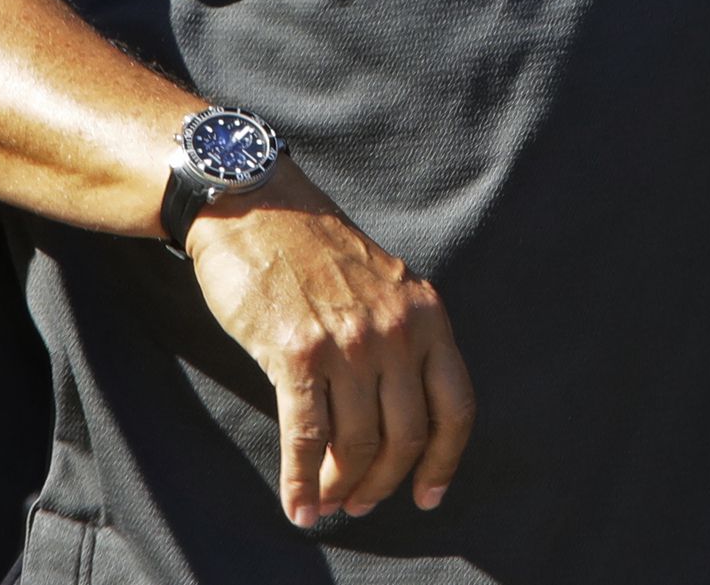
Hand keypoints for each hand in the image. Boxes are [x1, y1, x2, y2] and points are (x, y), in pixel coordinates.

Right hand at [183, 158, 474, 528]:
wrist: (253, 205)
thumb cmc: (312, 249)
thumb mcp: (383, 284)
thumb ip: (401, 337)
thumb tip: (398, 419)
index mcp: (425, 313)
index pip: (456, 408)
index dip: (444, 462)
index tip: (428, 495)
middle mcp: (395, 331)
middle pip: (406, 437)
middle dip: (385, 483)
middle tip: (363, 502)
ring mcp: (348, 344)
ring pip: (358, 445)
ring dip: (343, 488)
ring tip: (329, 504)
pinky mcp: (297, 354)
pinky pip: (307, 438)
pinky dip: (302, 483)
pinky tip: (298, 505)